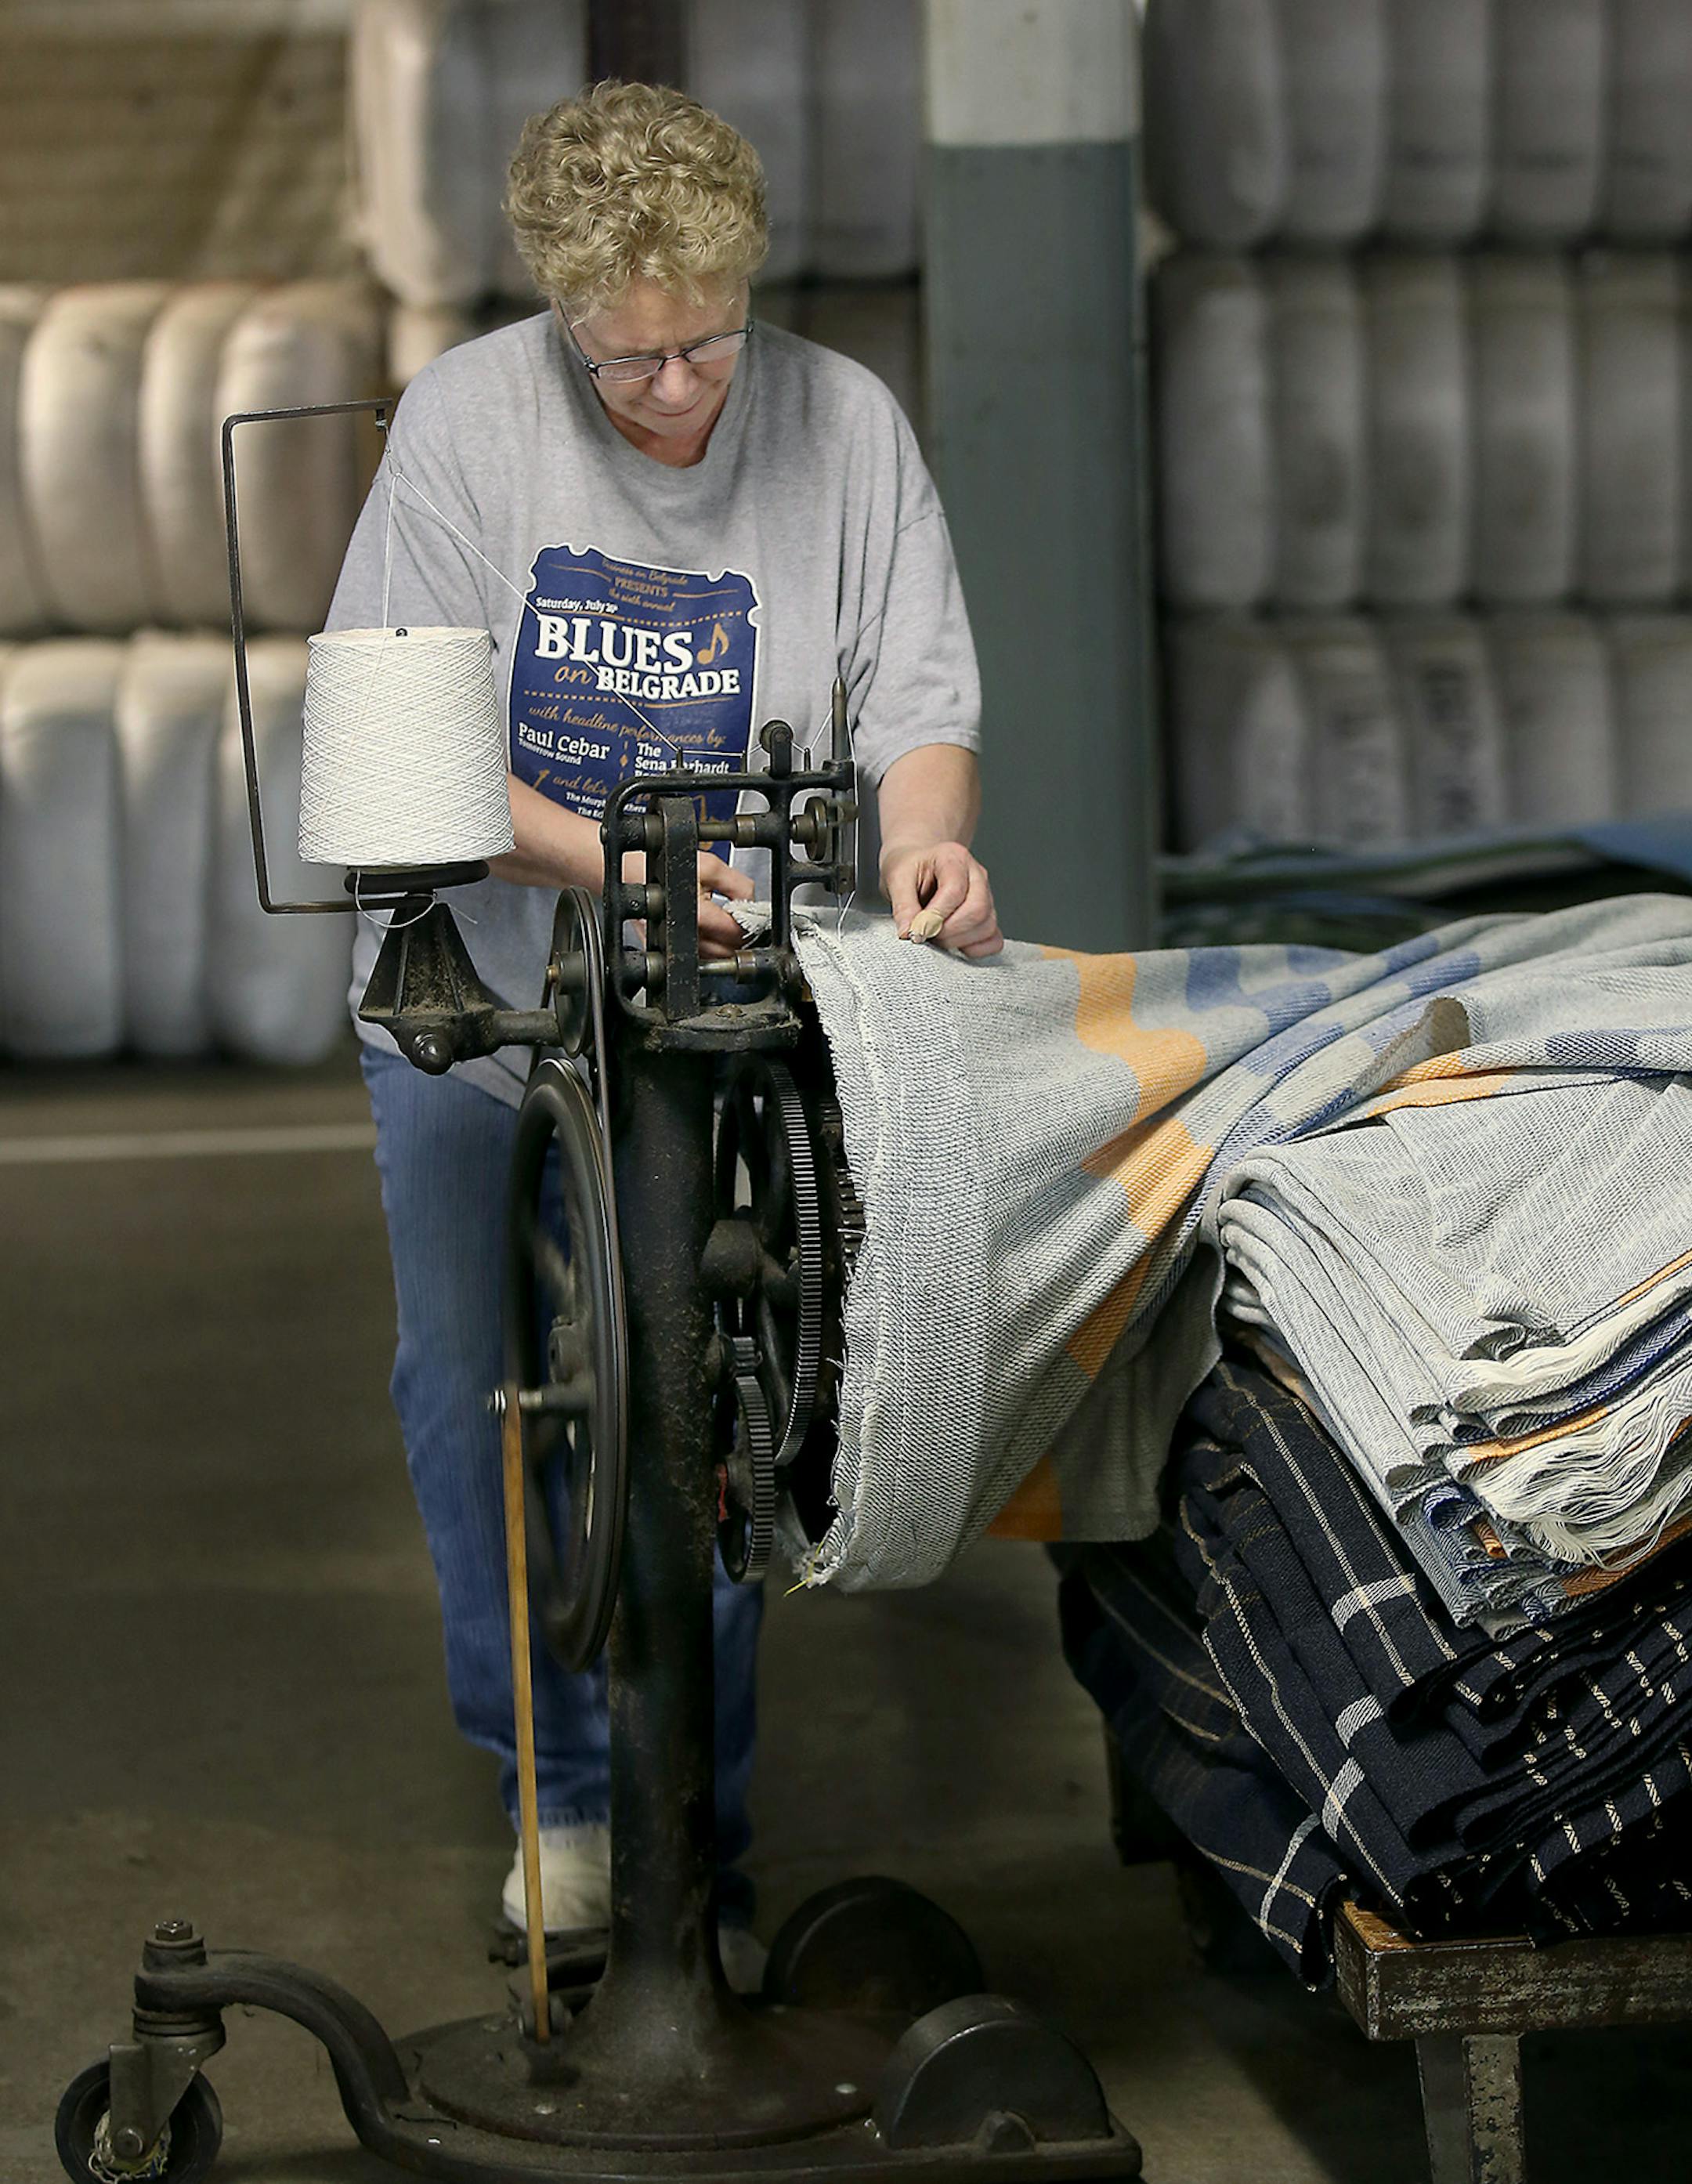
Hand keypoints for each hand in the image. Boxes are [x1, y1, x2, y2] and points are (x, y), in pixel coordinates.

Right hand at [619, 848, 754, 957]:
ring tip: (724, 925)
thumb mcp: (709, 865)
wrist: (628, 875)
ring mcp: (673, 946)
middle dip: (739, 937)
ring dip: (724, 946)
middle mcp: (684, 936)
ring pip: (713, 959)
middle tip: (741, 921)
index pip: (735, 931)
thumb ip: (737, 884)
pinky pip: (696, 959)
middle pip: (726, 951)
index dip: (749, 923)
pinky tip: (708, 931)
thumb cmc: (662, 866)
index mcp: (696, 913)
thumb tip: (751, 902)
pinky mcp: (666, 951)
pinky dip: (708, 949)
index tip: (751, 914)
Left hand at [881, 840, 1002, 957]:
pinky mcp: (988, 917)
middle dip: (949, 931)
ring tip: (935, 937)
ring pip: (987, 926)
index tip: (917, 931)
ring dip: (959, 941)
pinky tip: (954, 945)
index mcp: (955, 858)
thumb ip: (903, 906)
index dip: (935, 916)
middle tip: (925, 935)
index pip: (955, 891)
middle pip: (978, 910)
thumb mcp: (896, 878)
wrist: (917, 866)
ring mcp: (987, 897)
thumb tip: (909, 933)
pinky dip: (975, 949)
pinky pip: (994, 940)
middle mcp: (977, 875)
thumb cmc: (910, 868)